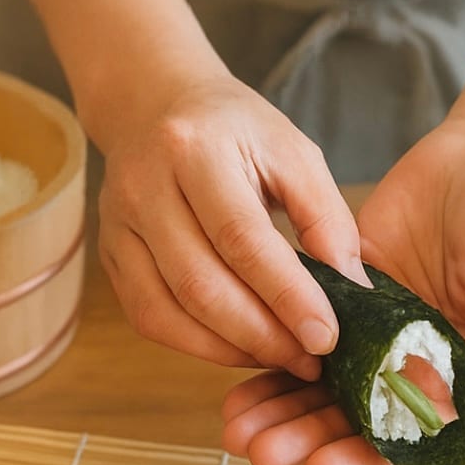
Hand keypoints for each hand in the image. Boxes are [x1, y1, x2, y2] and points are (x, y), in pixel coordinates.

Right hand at [91, 69, 368, 380]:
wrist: (157, 105)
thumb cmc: (236, 130)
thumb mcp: (293, 151)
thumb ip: (326, 216)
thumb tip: (353, 289)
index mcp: (196, 150)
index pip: (242, 238)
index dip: (286, 295)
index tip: (327, 336)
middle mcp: (145, 187)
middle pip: (199, 284)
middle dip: (261, 334)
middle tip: (311, 359)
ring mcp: (118, 225)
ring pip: (167, 311)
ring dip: (229, 349)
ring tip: (282, 358)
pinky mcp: (110, 254)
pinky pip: (148, 317)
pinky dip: (196, 345)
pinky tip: (239, 347)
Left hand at [222, 106, 464, 464]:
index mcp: (461, 370)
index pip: (407, 430)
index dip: (362, 455)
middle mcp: (416, 355)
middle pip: (353, 411)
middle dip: (305, 435)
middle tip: (257, 451)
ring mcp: (379, 321)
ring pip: (323, 374)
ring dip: (282, 403)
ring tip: (236, 425)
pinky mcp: (351, 283)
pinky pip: (307, 320)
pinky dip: (276, 343)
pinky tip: (241, 368)